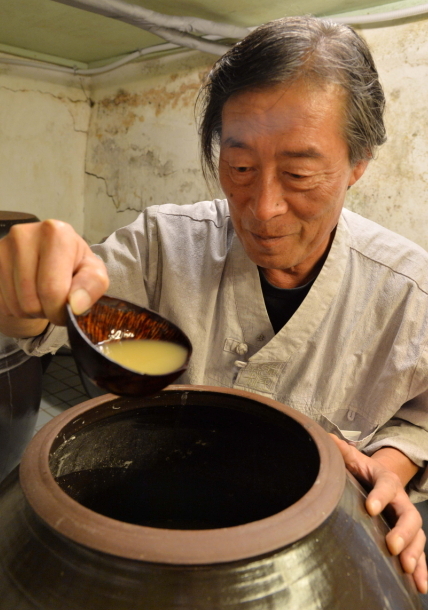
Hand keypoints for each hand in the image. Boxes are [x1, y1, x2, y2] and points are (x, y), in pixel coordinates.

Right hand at [0, 219, 108, 330]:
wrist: (47, 256)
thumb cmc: (73, 265)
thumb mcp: (93, 272)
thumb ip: (92, 286)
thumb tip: (75, 305)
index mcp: (56, 233)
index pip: (52, 290)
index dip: (60, 310)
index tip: (67, 311)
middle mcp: (24, 234)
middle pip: (31, 301)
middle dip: (46, 311)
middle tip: (55, 303)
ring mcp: (1, 248)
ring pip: (15, 305)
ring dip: (31, 311)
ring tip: (42, 296)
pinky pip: (1, 303)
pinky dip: (15, 307)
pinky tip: (25, 294)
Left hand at [330, 434, 426, 593]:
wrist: (380, 479)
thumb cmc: (362, 471)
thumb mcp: (353, 460)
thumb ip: (342, 452)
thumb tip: (325, 438)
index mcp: (386, 480)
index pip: (387, 485)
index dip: (380, 496)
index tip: (370, 508)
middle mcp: (401, 501)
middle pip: (409, 515)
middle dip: (403, 531)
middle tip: (393, 546)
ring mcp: (407, 520)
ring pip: (418, 536)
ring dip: (415, 553)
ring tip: (407, 568)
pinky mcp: (408, 538)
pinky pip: (419, 554)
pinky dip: (422, 569)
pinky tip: (419, 586)